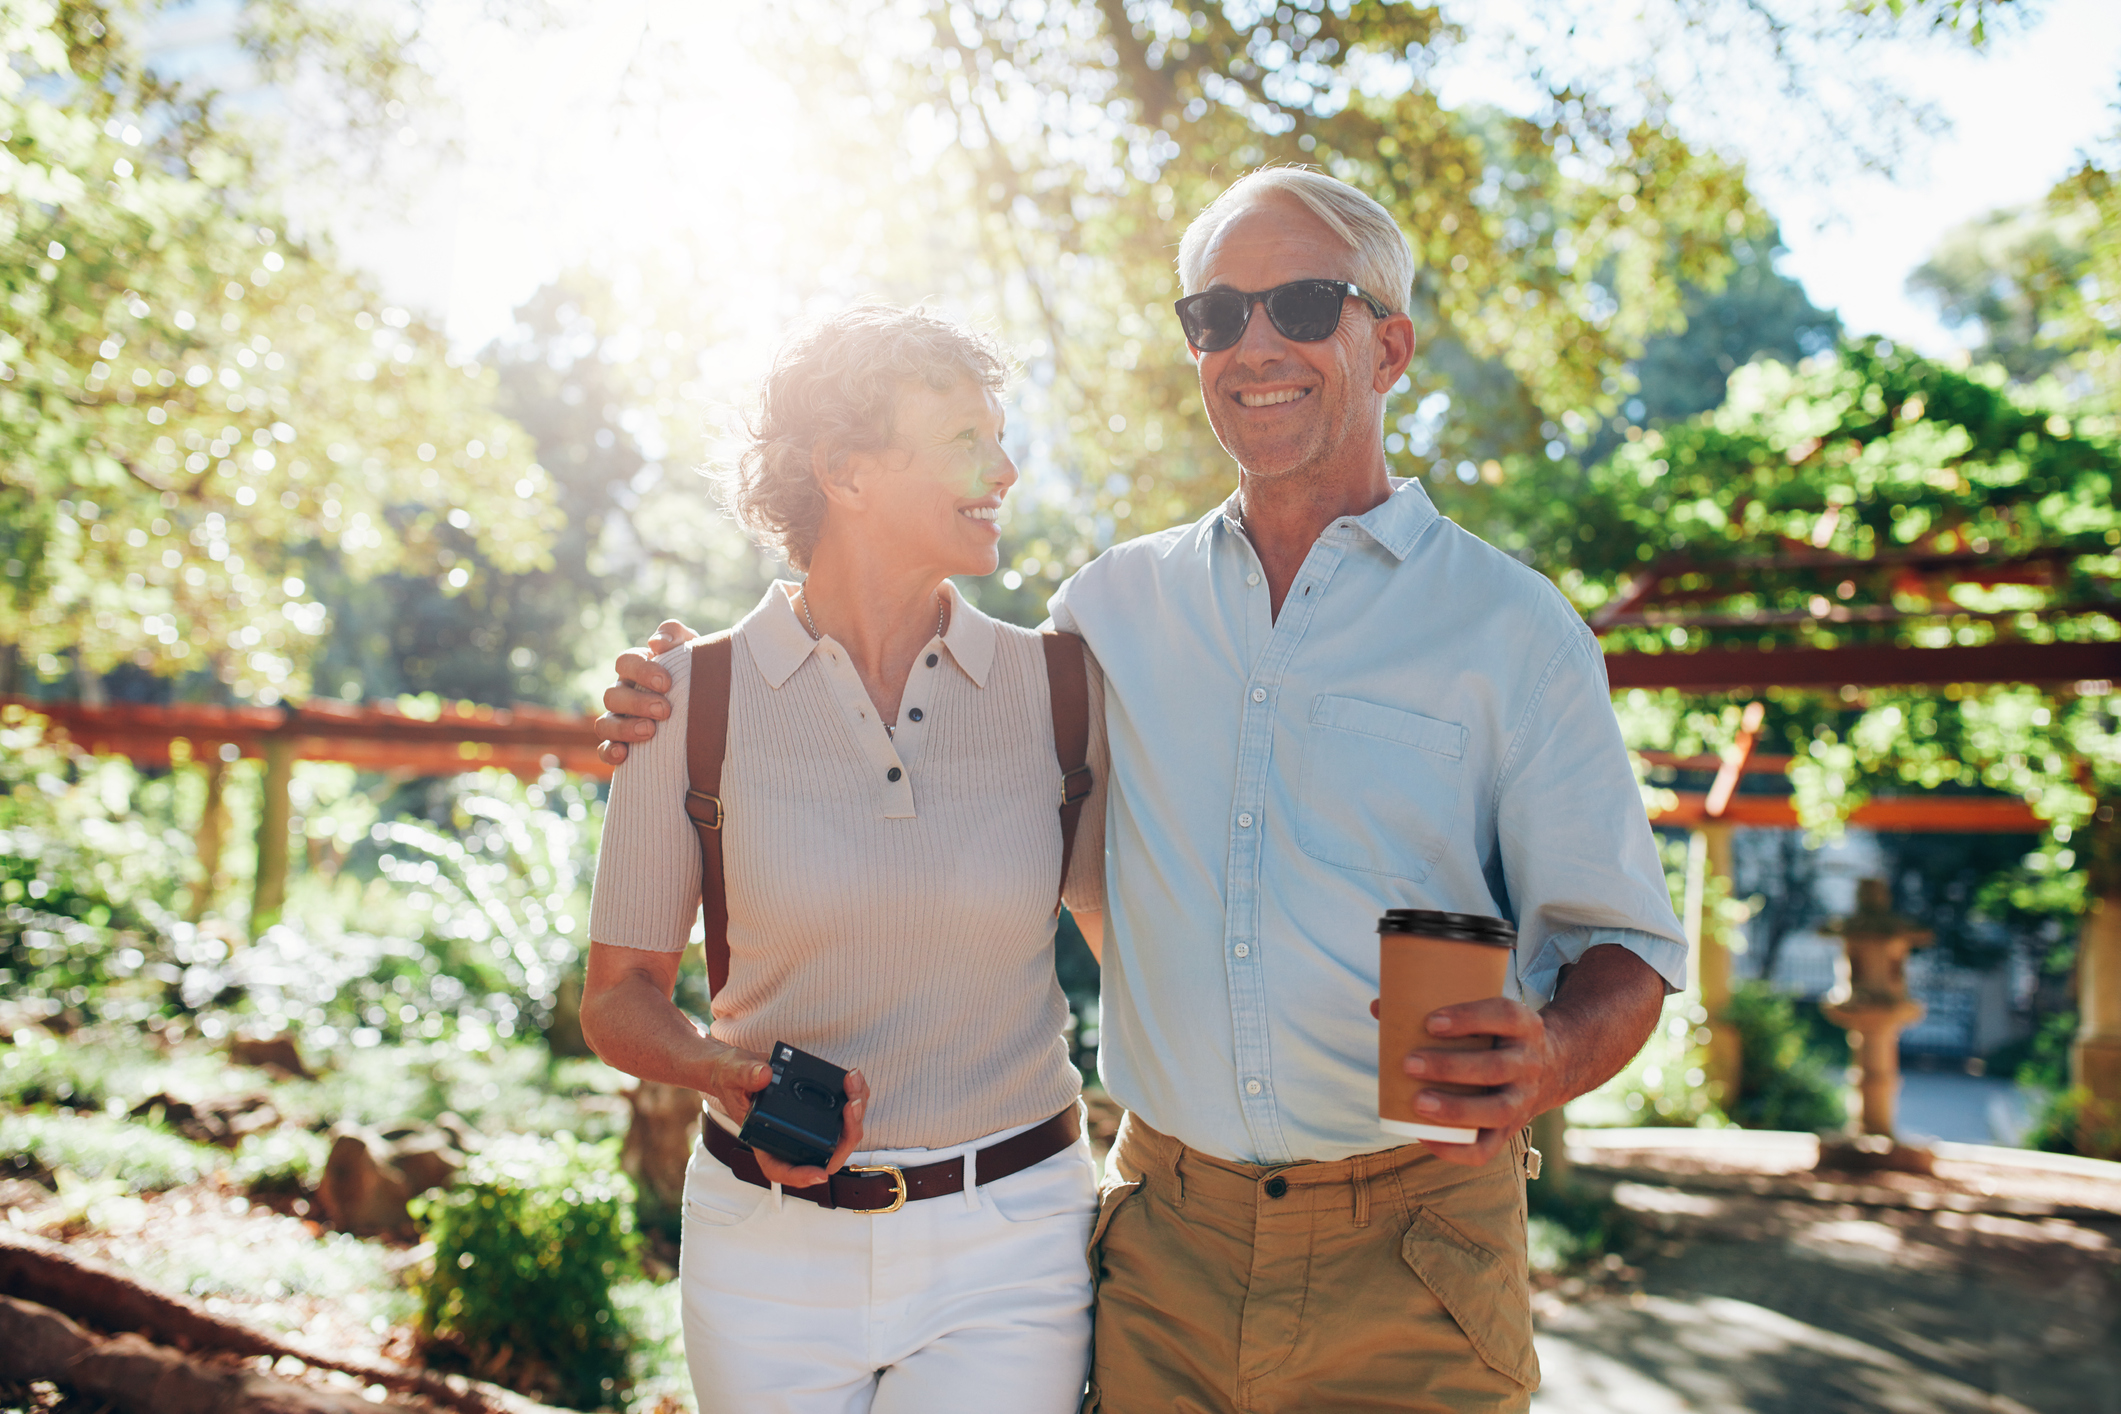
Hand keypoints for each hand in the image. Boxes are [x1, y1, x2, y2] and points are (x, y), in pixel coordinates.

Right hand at [594, 619, 696, 764]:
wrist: (714, 708)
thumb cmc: (698, 673)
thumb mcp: (694, 649)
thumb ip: (676, 635)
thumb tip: (656, 642)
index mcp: (637, 669)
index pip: (625, 662)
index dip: (642, 671)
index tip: (667, 683)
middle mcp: (624, 694)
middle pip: (613, 695)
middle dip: (637, 702)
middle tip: (665, 710)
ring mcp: (620, 720)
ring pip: (604, 723)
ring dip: (623, 728)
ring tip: (650, 731)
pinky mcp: (622, 746)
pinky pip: (604, 750)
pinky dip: (609, 752)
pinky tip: (624, 755)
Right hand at [690, 1039, 870, 1187]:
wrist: (739, 1066)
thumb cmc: (732, 1078)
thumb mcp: (731, 1074)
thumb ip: (744, 1075)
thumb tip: (763, 1075)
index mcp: (765, 1142)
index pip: (782, 1169)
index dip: (802, 1177)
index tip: (819, 1173)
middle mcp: (790, 1138)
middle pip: (827, 1152)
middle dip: (847, 1131)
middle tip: (851, 1105)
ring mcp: (807, 1125)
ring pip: (842, 1131)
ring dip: (856, 1111)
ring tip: (853, 1082)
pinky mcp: (818, 1107)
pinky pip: (844, 1110)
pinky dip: (854, 1095)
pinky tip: (854, 1077)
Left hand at [1368, 995, 1559, 1167]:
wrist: (1552, 1068)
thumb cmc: (1499, 1037)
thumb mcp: (1488, 1017)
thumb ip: (1438, 1011)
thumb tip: (1378, 1008)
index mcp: (1524, 1026)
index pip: (1505, 1016)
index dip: (1469, 1018)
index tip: (1430, 1022)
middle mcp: (1529, 1064)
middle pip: (1495, 1067)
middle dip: (1450, 1067)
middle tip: (1409, 1063)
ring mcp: (1523, 1100)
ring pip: (1496, 1110)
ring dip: (1455, 1109)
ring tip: (1417, 1103)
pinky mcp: (1511, 1130)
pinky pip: (1489, 1149)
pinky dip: (1456, 1150)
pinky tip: (1424, 1137)